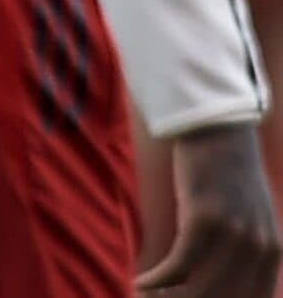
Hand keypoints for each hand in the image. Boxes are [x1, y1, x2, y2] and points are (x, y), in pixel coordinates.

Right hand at [141, 122, 279, 295]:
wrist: (219, 129)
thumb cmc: (227, 172)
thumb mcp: (249, 216)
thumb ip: (247, 248)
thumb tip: (224, 281)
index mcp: (273, 251)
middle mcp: (260, 247)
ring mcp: (234, 233)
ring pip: (201, 289)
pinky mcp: (204, 218)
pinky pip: (180, 264)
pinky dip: (158, 278)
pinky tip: (141, 282)